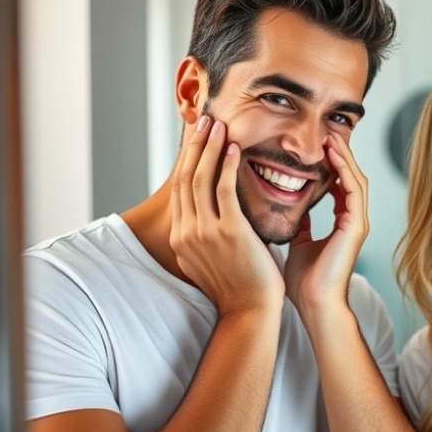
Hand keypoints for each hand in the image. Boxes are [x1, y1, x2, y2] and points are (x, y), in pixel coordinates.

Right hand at [170, 116, 284, 315]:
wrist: (250, 312)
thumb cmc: (239, 286)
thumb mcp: (211, 258)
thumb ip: (206, 235)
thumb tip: (211, 215)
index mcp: (181, 238)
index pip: (181, 188)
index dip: (188, 159)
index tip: (197, 137)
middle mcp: (186, 233)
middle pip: (186, 178)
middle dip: (194, 145)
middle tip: (204, 120)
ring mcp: (204, 232)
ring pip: (201, 179)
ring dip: (209, 147)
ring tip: (218, 125)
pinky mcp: (228, 232)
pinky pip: (223, 189)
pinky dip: (226, 165)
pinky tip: (234, 147)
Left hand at [284, 132, 368, 312]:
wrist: (314, 304)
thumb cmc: (304, 281)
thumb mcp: (298, 243)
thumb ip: (301, 224)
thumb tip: (292, 209)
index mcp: (341, 223)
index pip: (339, 184)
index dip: (330, 164)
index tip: (315, 146)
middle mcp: (353, 220)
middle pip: (350, 177)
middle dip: (340, 154)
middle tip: (326, 133)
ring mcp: (358, 222)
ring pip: (356, 179)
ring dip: (343, 157)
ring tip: (331, 138)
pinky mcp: (356, 226)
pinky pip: (353, 190)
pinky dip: (344, 171)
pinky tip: (332, 156)